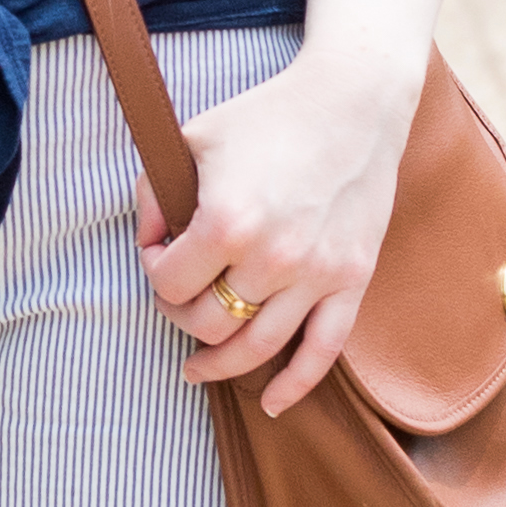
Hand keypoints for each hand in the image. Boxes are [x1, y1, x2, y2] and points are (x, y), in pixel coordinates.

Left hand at [137, 49, 416, 422]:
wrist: (354, 102)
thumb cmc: (268, 116)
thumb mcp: (194, 140)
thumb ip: (157, 193)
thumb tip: (151, 241)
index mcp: (227, 222)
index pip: (169, 283)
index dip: (153, 270)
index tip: (158, 251)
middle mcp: (272, 257)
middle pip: (208, 323)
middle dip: (181, 315)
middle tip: (178, 296)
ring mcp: (316, 275)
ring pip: (256, 349)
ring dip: (219, 364)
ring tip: (197, 368)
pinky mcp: (352, 280)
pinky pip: (322, 351)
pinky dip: (294, 386)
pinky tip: (270, 405)